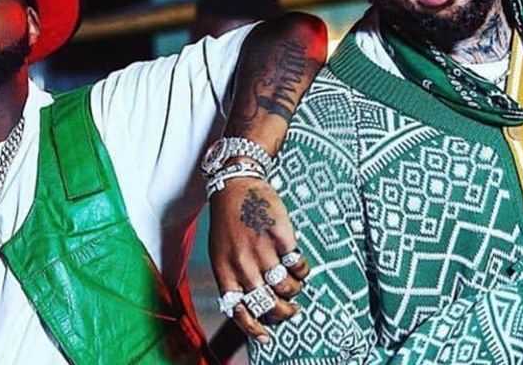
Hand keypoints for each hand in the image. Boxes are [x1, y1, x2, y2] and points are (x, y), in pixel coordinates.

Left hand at [209, 176, 308, 343]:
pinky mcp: (280, 237)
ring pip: (286, 286)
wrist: (236, 186)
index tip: (266, 336)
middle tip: (291, 310)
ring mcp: (262, 251)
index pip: (239, 310)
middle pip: (268, 303)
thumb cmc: (228, 221)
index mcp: (225, 271)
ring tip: (294, 283)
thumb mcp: (220, 253)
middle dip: (284, 313)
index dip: (254, 328)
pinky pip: (297, 264)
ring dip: (294, 290)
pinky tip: (299, 264)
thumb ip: (233, 278)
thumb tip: (250, 305)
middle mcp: (243, 265)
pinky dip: (302, 269)